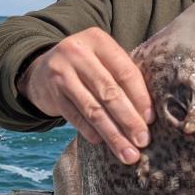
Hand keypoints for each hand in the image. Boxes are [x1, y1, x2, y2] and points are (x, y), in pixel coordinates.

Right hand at [18, 27, 153, 163]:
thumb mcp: (103, 59)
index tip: (151, 120)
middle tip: (143, 141)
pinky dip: (91, 132)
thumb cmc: (88, 66)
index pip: (125, 71)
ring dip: (112, 134)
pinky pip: (75, 117)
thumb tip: (150, 115)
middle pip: (109, 92)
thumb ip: (123, 76)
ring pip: (92, 109)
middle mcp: (77, 53)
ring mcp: (61, 74)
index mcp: (98, 40)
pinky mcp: (51, 94)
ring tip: (128, 153)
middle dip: (128, 120)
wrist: (42, 69)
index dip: (140, 97)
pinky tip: (103, 144)